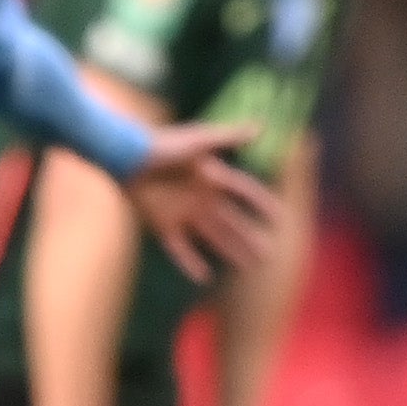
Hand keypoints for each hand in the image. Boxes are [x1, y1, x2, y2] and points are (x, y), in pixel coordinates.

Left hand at [127, 121, 278, 279]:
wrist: (124, 157)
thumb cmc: (162, 144)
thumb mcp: (198, 139)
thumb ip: (229, 136)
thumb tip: (262, 128)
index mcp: (213, 178)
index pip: (245, 193)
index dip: (263, 204)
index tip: (282, 219)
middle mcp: (202, 198)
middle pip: (232, 222)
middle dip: (251, 238)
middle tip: (270, 254)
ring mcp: (183, 213)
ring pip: (213, 237)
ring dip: (231, 251)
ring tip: (249, 267)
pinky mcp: (162, 225)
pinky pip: (179, 248)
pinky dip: (189, 262)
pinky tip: (203, 278)